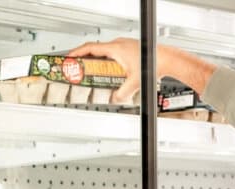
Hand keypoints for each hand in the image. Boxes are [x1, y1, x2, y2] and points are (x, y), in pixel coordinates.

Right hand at [67, 39, 217, 99]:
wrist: (166, 59)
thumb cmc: (153, 63)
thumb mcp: (135, 83)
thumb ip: (123, 93)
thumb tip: (116, 99)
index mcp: (115, 49)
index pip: (90, 48)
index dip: (77, 53)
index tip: (69, 58)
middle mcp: (118, 45)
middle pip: (94, 50)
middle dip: (84, 60)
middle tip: (76, 69)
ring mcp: (123, 46)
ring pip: (103, 53)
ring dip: (95, 62)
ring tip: (90, 73)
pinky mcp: (128, 49)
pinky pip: (111, 54)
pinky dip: (105, 62)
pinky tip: (108, 72)